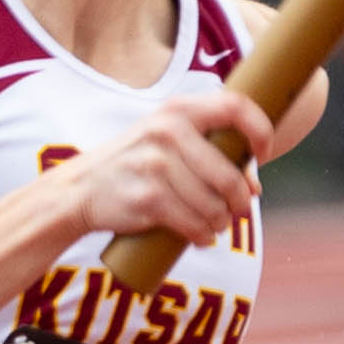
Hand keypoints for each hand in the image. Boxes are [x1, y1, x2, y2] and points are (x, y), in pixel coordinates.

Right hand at [78, 92, 271, 249]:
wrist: (80, 190)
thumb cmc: (135, 165)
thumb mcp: (165, 141)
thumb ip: (207, 150)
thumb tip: (254, 187)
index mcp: (177, 110)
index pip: (236, 106)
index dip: (260, 130)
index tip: (263, 155)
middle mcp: (167, 132)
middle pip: (228, 173)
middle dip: (241, 199)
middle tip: (240, 210)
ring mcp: (156, 165)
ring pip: (213, 204)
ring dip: (222, 222)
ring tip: (216, 225)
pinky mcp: (148, 198)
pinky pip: (193, 223)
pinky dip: (203, 235)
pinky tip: (202, 237)